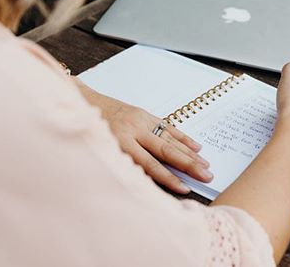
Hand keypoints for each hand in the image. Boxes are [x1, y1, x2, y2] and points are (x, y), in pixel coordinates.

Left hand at [75, 81, 211, 193]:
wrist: (82, 101)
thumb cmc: (90, 131)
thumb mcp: (101, 151)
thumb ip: (123, 163)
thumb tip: (148, 180)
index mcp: (121, 141)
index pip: (150, 164)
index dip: (168, 177)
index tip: (185, 188)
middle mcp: (134, 130)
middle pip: (166, 151)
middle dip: (188, 165)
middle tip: (207, 176)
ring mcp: (141, 120)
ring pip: (170, 139)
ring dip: (190, 153)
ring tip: (206, 165)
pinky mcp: (144, 114)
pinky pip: (167, 127)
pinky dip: (182, 137)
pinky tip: (195, 146)